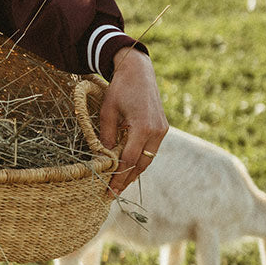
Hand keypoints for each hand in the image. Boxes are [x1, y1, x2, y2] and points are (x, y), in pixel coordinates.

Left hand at [98, 47, 168, 195]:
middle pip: (141, 163)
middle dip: (127, 179)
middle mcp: (156, 131)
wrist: (139, 71)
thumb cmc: (120, 88)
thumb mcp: (107, 111)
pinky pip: (151, 149)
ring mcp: (162, 130)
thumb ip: (106, 136)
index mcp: (142, 127)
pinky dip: (140, 159)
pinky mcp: (162, 127)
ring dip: (135, 171)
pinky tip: (129, 167)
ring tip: (120, 183)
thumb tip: (103, 158)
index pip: (128, 160)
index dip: (118, 177)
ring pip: (148, 158)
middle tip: (113, 193)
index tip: (109, 191)